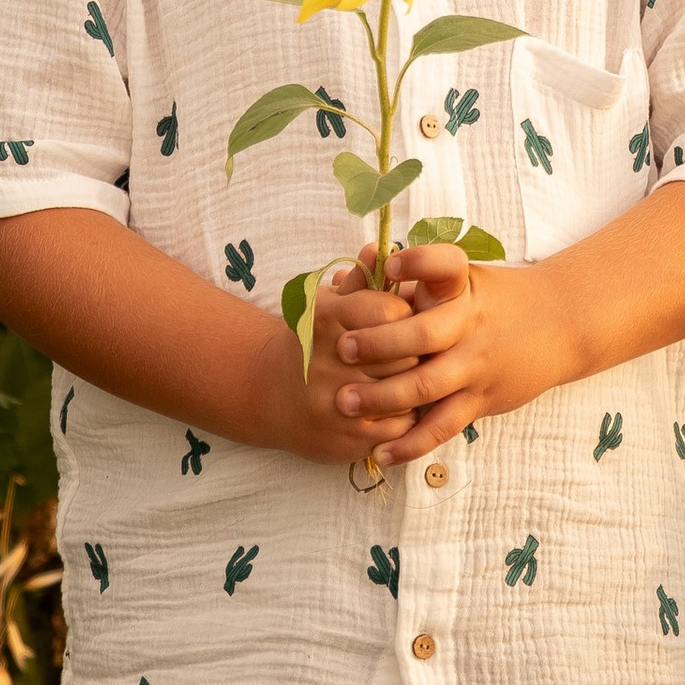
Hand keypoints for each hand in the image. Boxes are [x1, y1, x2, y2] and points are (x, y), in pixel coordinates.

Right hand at [243, 265, 412, 465]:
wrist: (268, 394)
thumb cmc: (311, 341)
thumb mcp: (327, 305)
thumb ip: (360, 279)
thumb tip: (382, 247)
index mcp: (327, 320)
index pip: (392, 312)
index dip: (407, 317)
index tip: (405, 320)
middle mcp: (328, 363)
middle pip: (404, 355)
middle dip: (416, 353)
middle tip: (417, 352)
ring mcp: (336, 404)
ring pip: (406, 393)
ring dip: (414, 387)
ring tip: (410, 378)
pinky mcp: (347, 438)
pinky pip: (400, 426)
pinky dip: (406, 416)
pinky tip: (397, 406)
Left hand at [329, 241, 563, 465]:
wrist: (561, 324)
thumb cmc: (497, 299)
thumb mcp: (465, 279)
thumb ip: (414, 279)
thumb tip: (351, 270)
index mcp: (464, 288)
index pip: (445, 265)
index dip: (417, 263)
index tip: (389, 265)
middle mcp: (470, 325)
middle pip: (423, 335)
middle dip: (379, 343)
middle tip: (343, 348)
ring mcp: (476, 366)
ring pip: (426, 387)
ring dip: (382, 397)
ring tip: (345, 401)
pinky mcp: (481, 399)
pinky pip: (443, 426)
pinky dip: (411, 443)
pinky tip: (381, 452)